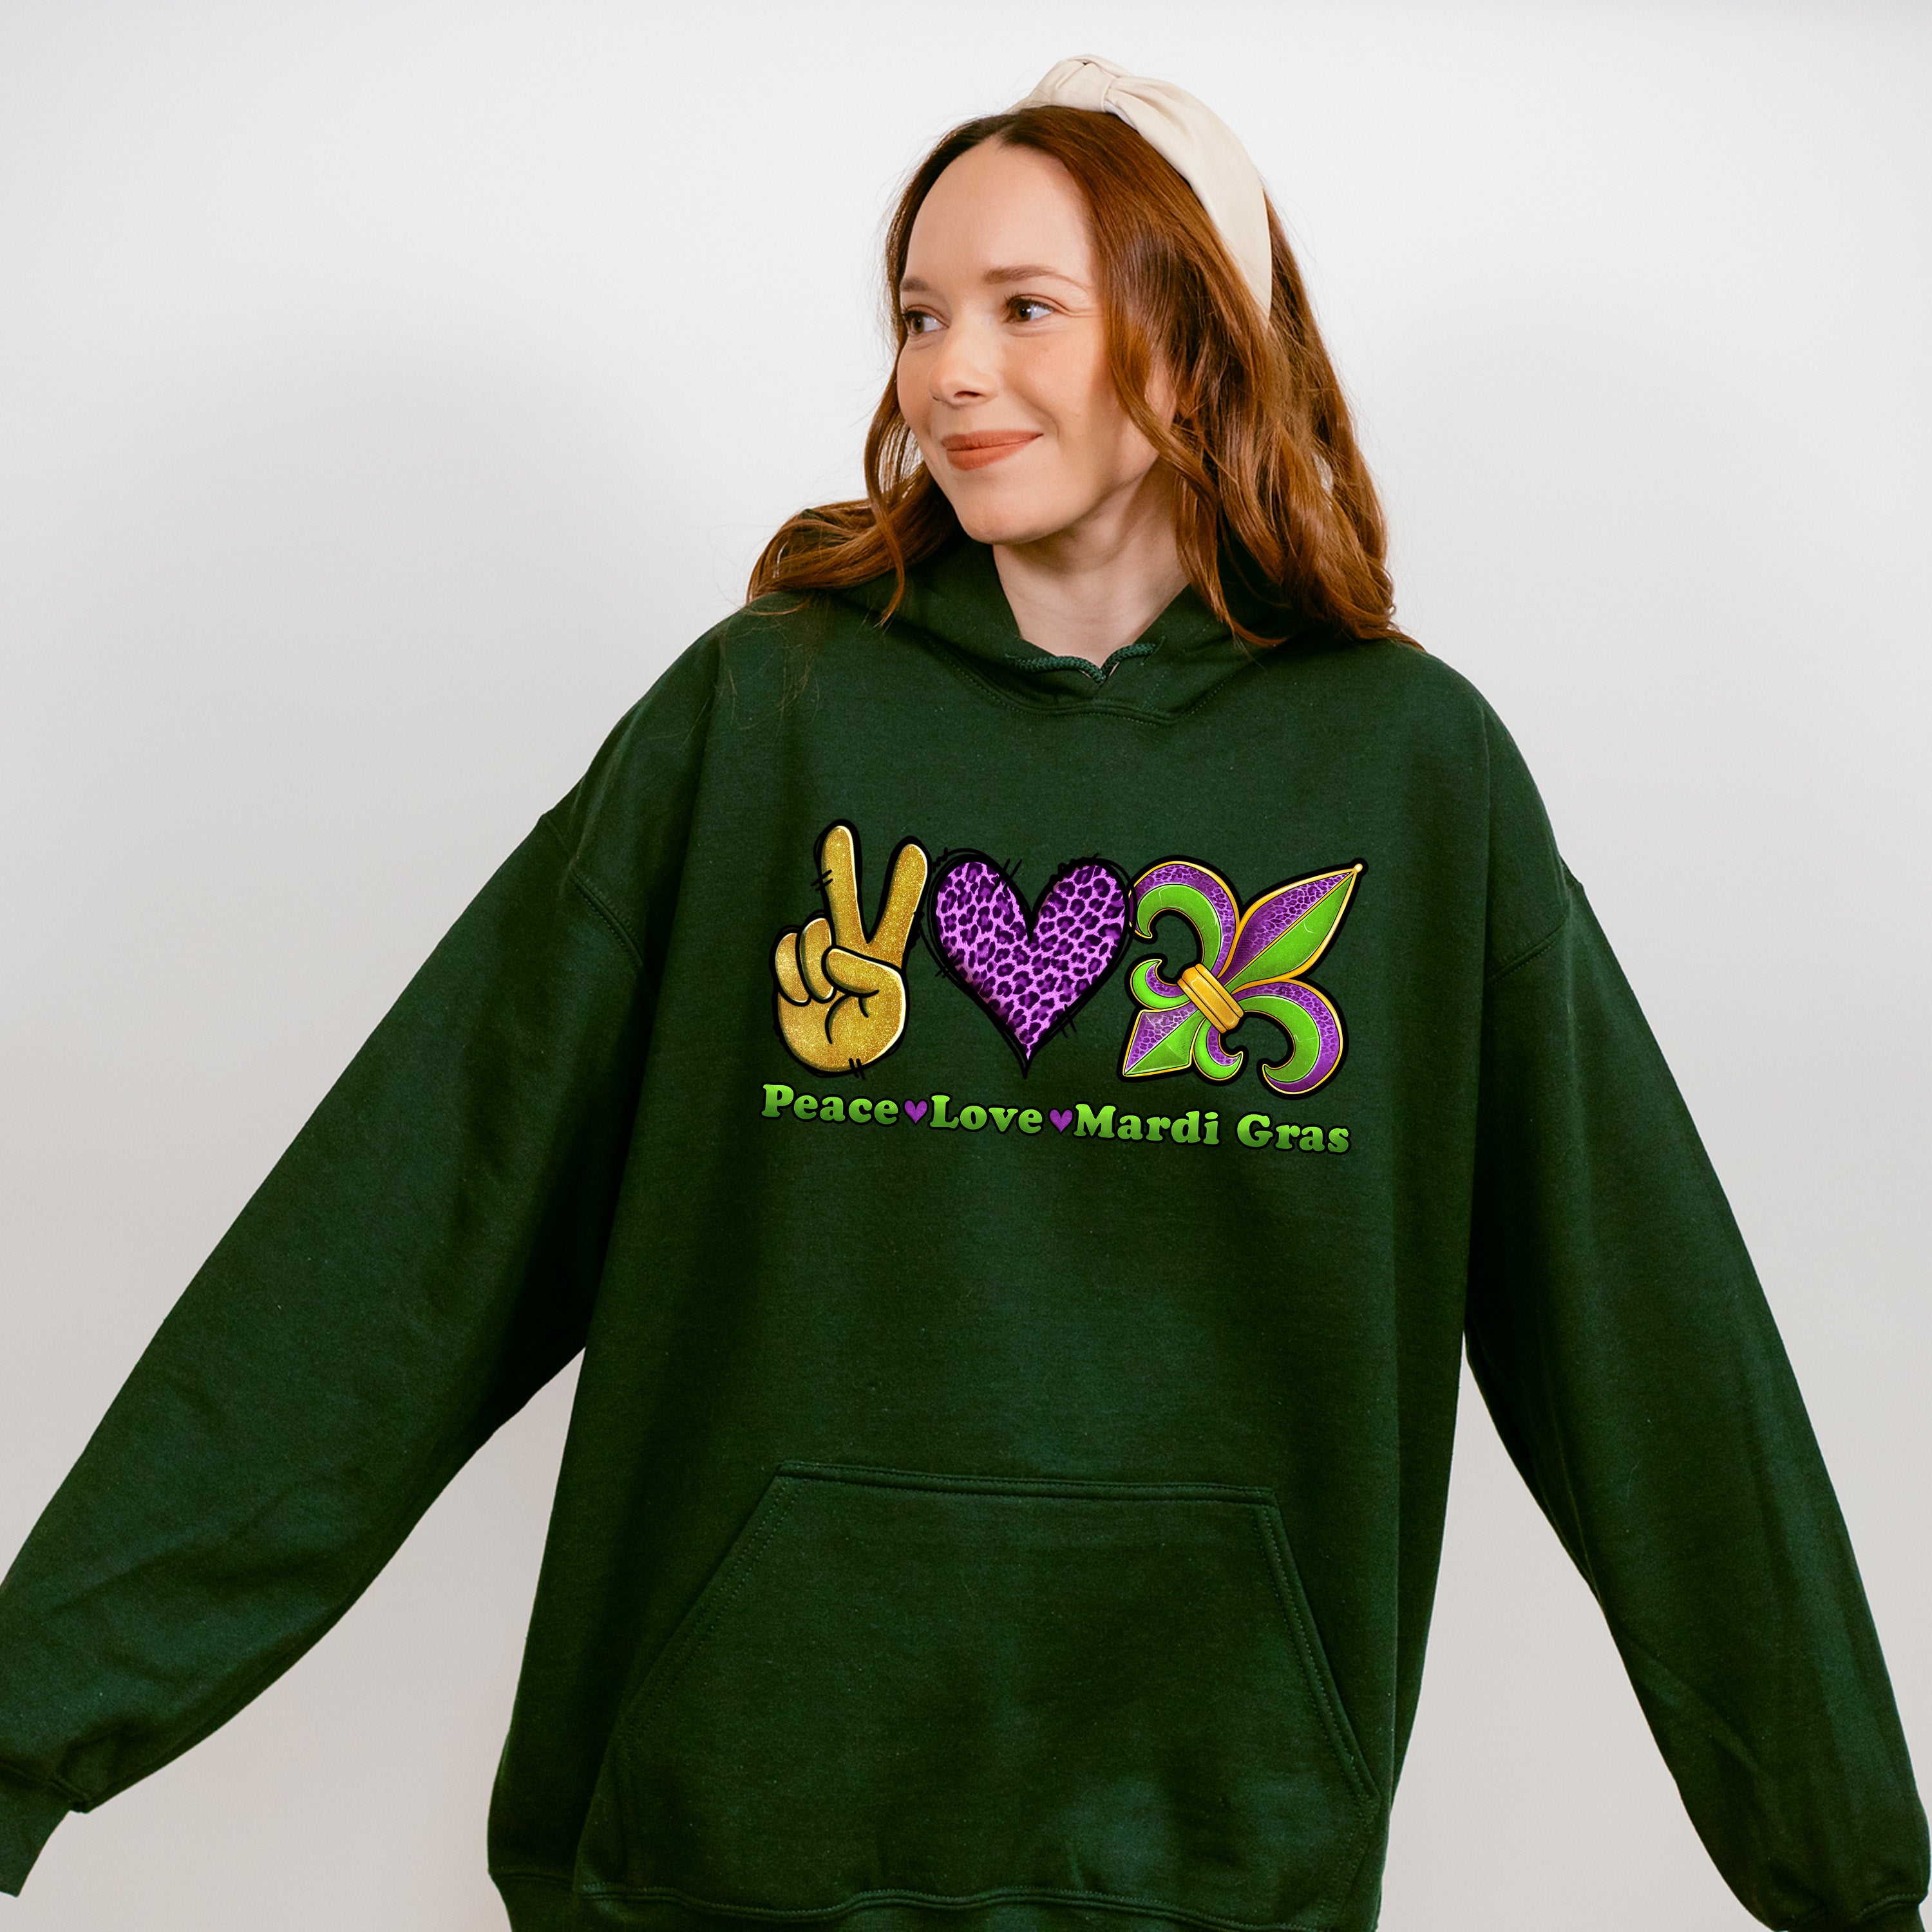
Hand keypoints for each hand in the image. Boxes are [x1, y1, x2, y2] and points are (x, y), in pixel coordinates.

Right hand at [772, 823, 928, 1073]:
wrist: (826, 1068)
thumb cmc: (864, 1041)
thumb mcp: (888, 1011)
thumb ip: (873, 975)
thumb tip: (834, 953)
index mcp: (884, 956)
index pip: (896, 915)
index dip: (904, 885)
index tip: (914, 850)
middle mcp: (850, 948)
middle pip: (844, 899)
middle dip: (841, 865)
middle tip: (840, 831)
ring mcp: (817, 955)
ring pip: (811, 933)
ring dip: (814, 970)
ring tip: (826, 999)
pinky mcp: (788, 966)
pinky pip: (785, 949)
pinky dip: (791, 977)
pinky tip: (803, 1001)